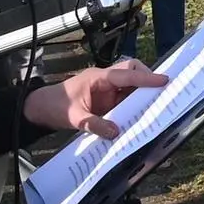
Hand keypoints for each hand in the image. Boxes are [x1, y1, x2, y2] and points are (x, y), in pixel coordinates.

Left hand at [23, 56, 166, 138]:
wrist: (40, 108)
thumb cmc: (54, 106)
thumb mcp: (74, 117)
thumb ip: (94, 124)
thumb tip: (116, 132)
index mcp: (98, 78)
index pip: (127, 74)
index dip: (146, 78)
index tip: (163, 81)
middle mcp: (105, 80)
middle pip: (132, 72)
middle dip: (147, 79)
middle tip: (161, 92)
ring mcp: (106, 90)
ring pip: (130, 85)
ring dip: (142, 94)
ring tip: (156, 105)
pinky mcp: (106, 100)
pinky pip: (124, 99)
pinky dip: (134, 105)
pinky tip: (140, 115)